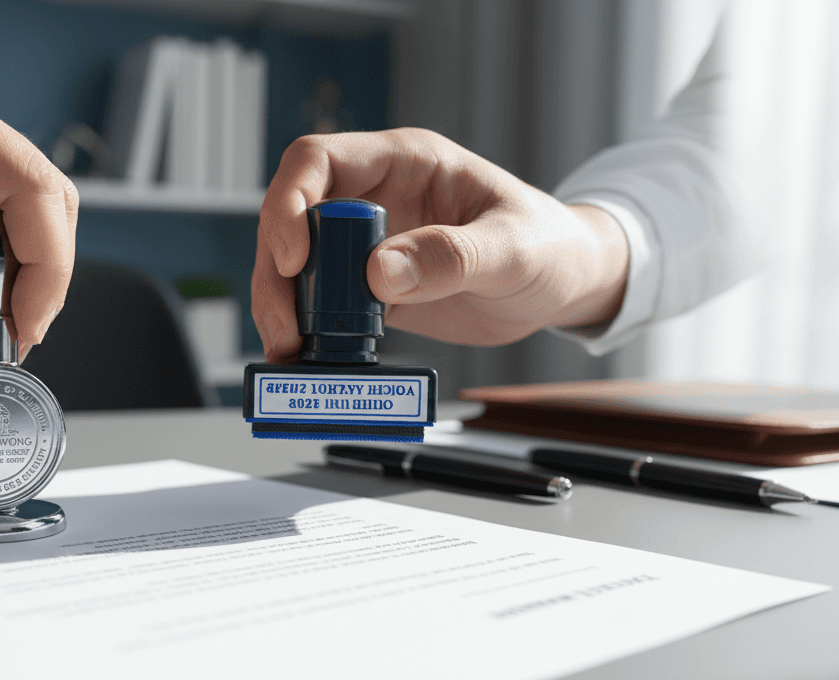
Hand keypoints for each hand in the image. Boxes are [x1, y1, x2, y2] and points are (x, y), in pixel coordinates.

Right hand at [252, 128, 627, 361]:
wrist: (562, 283)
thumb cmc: (549, 246)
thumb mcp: (514, 249)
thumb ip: (452, 256)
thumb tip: (379, 273)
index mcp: (403, 163)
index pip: (317, 161)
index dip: (291, 203)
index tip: (297, 258)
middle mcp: (372, 198)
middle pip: (290, 220)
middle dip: (277, 273)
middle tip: (286, 326)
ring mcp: (365, 245)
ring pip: (295, 267)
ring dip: (282, 308)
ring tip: (290, 350)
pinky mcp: (367, 290)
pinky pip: (319, 306)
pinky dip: (305, 333)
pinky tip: (307, 360)